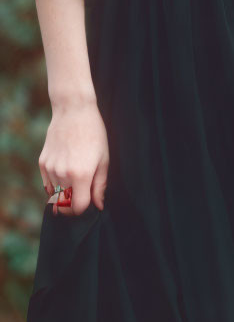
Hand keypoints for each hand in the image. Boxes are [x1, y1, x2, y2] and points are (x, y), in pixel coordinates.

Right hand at [39, 97, 109, 215]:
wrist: (73, 111)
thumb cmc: (93, 134)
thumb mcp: (103, 160)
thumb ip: (100, 186)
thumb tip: (98, 206)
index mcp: (81, 175)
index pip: (77, 208)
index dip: (84, 209)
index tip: (89, 203)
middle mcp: (62, 174)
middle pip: (64, 204)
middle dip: (73, 205)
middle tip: (82, 195)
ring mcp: (50, 168)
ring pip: (54, 195)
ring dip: (64, 194)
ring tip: (75, 177)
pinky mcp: (42, 163)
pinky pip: (47, 185)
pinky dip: (55, 185)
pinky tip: (64, 173)